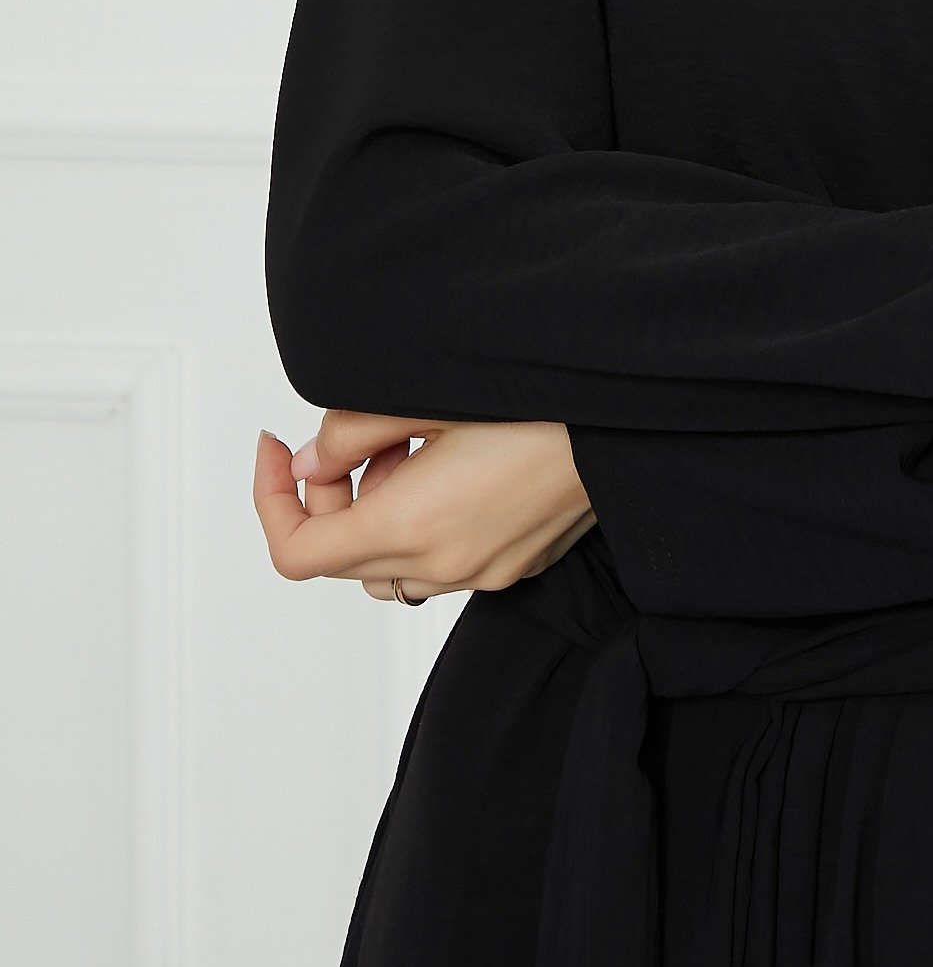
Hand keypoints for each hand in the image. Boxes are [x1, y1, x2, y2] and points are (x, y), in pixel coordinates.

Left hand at [253, 411, 596, 601]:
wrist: (630, 416)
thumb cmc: (539, 396)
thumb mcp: (427, 394)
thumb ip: (351, 432)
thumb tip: (310, 462)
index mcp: (412, 524)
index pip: (298, 551)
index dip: (270, 502)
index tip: (274, 450)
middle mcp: (443, 564)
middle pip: (340, 557)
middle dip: (328, 497)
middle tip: (350, 438)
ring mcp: (483, 572)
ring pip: (387, 566)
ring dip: (375, 514)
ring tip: (408, 449)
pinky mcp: (516, 564)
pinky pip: (438, 561)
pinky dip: (420, 524)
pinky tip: (453, 466)